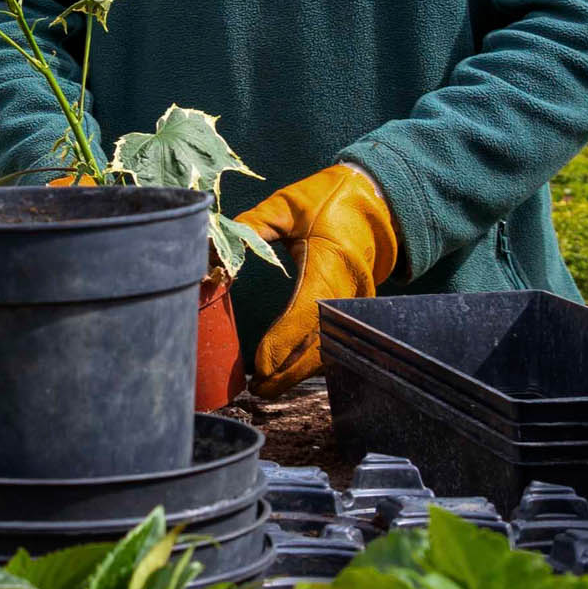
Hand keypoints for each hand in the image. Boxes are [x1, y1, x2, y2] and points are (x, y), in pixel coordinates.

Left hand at [234, 164, 398, 398]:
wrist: (373, 201)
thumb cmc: (327, 201)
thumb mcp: (286, 205)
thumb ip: (251, 226)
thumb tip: (214, 248)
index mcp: (332, 262)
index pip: (307, 311)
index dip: (284, 341)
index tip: (260, 364)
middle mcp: (349, 290)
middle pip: (320, 343)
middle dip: (289, 371)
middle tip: (258, 388)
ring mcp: (355, 302)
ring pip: (329, 348)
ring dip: (300, 371)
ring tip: (267, 386)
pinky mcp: (354, 308)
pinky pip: (334, 341)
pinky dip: (312, 361)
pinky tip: (289, 371)